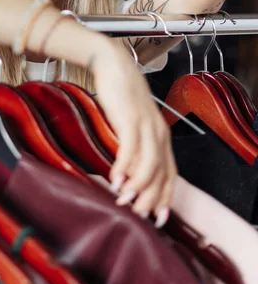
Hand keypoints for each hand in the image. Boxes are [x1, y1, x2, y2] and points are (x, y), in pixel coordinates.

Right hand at [92, 40, 176, 226]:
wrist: (114, 66)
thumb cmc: (121, 96)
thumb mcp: (132, 124)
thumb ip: (134, 145)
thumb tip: (128, 172)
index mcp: (161, 136)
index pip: (170, 173)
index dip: (165, 197)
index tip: (158, 218)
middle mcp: (158, 133)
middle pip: (161, 174)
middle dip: (150, 198)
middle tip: (136, 214)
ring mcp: (146, 126)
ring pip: (149, 165)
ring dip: (137, 187)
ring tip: (123, 200)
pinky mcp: (130, 119)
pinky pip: (130, 148)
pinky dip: (123, 167)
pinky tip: (114, 179)